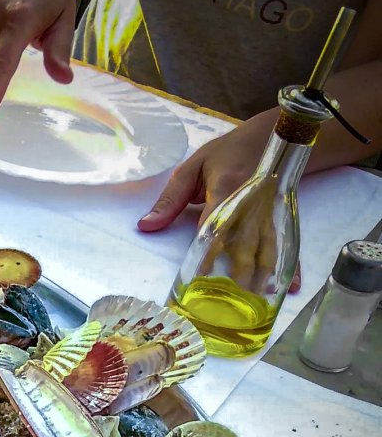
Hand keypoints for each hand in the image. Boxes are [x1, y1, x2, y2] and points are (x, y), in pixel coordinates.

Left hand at [137, 120, 300, 291]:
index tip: (202, 274)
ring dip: (263, 275)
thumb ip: (169, 199)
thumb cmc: (226, 154)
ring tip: (259, 300)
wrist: (272, 136)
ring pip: (266, 248)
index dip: (209, 249)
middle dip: (239, 271)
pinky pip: (282, 245)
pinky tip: (290, 287)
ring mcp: (267, 214)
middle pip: (244, 242)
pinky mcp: (278, 220)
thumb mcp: (192, 167)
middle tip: (232, 300)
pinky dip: (288, 266)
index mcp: (225, 189)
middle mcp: (249, 205)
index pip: (214, 224)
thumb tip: (145, 226)